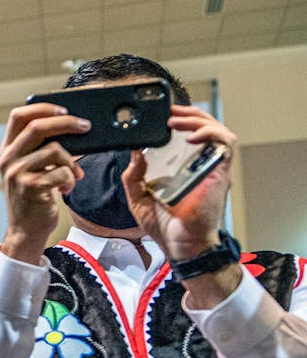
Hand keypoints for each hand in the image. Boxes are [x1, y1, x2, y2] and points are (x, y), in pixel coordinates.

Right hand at [0, 103, 89, 262]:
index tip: (64, 109)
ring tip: (73, 176)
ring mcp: (18, 173)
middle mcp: (8, 159)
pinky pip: (62, 172)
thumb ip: (40, 148)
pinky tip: (65, 189)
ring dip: (71, 163)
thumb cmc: (33, 198)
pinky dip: (70, 180)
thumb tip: (71, 128)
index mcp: (7, 151)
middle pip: (38, 126)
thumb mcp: (29, 169)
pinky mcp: (31, 187)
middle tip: (86, 126)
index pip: (19, 116)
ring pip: (55, 150)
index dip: (43, 108)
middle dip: (67, 123)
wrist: (25, 230)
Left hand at [121, 105, 236, 261]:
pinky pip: (224, 145)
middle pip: (203, 127)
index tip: (162, 115)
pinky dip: (211, 134)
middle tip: (169, 112)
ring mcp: (211, 167)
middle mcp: (198, 164)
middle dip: (187, 114)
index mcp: (181, 167)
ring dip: (198, 120)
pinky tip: (192, 136)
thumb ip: (133, 176)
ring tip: (177, 120)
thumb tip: (134, 153)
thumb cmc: (164, 225)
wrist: (180, 245)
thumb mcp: (138, 198)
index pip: (186, 135)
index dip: (178, 120)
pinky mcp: (219, 173)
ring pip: (217, 130)